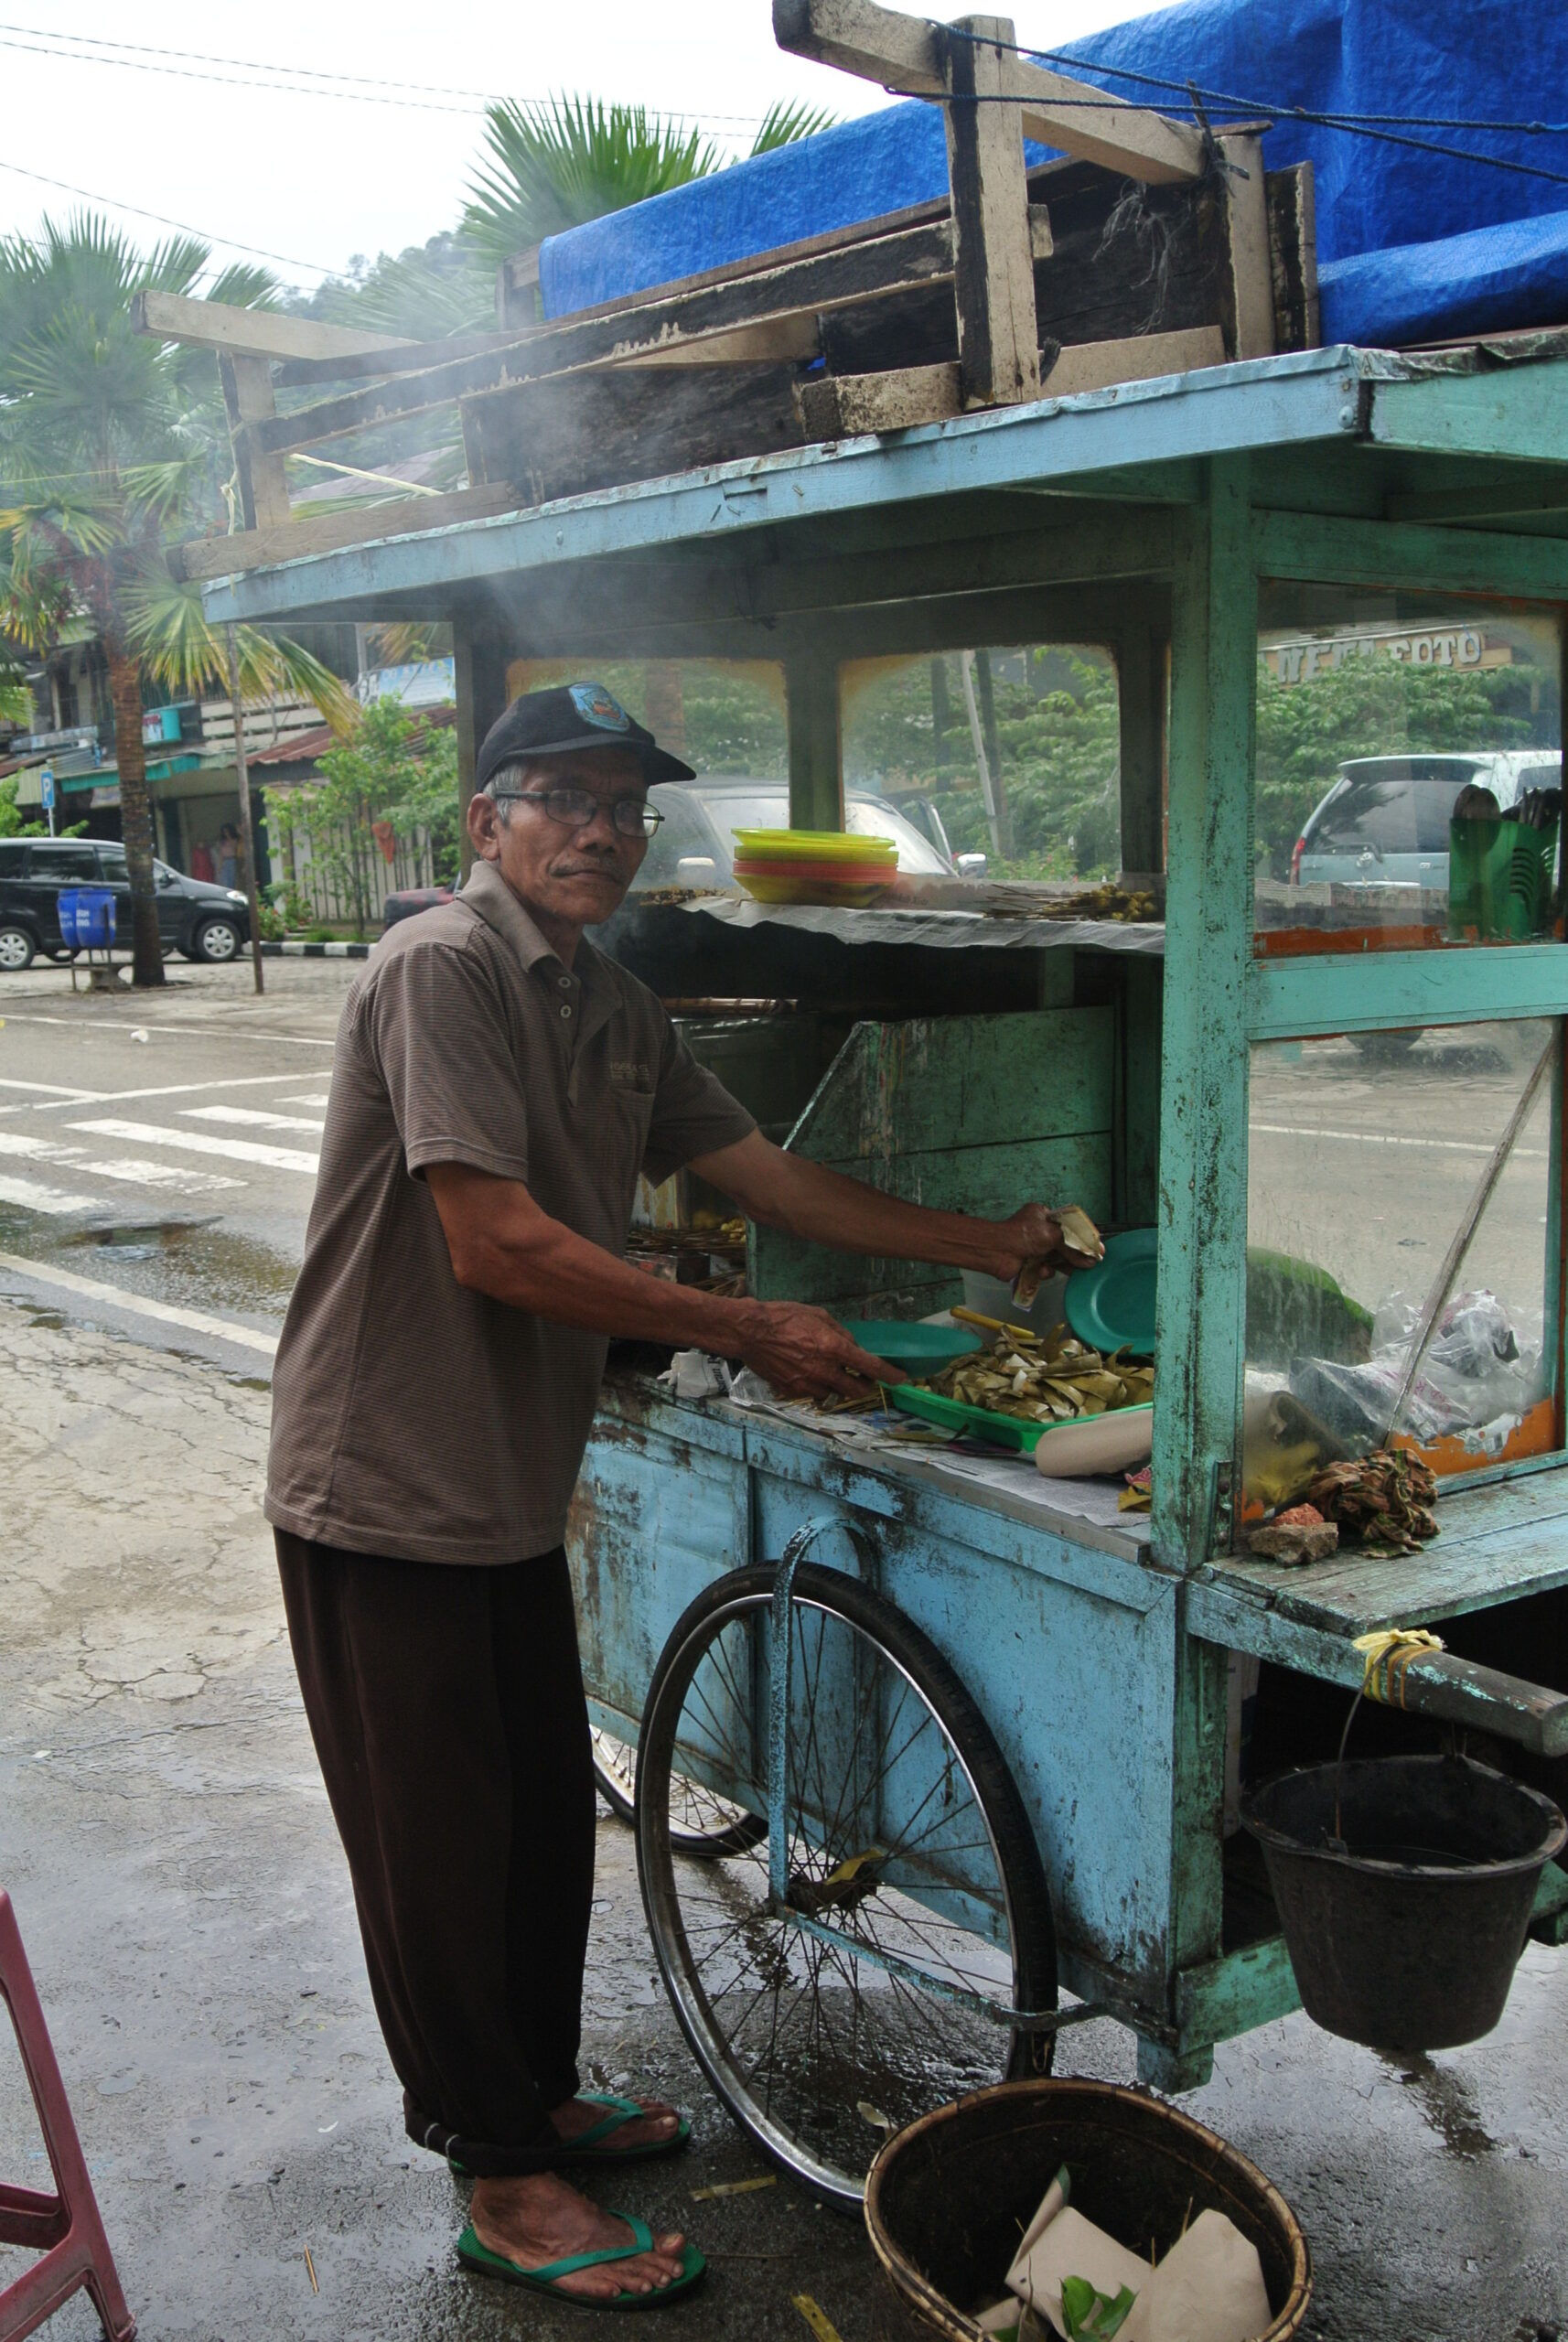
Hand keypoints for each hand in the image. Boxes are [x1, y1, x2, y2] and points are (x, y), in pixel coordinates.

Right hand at [736, 1302, 900, 1401]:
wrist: (749, 1332)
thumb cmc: (783, 1317)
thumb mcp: (818, 1315)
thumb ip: (840, 1332)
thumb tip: (853, 1346)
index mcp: (833, 1348)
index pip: (870, 1367)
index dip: (890, 1375)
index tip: (901, 1379)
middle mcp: (824, 1370)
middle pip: (856, 1390)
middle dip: (865, 1386)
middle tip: (863, 1378)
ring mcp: (807, 1384)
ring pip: (833, 1394)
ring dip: (837, 1385)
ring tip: (828, 1371)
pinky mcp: (792, 1391)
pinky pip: (813, 1394)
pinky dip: (816, 1387)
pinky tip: (808, 1373)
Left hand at [990, 1203, 1103, 1287]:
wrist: (997, 1251)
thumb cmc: (1022, 1235)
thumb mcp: (1052, 1234)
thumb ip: (1072, 1245)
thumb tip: (1091, 1258)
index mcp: (1043, 1215)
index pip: (1069, 1224)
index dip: (1083, 1236)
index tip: (1096, 1246)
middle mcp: (1039, 1230)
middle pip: (1065, 1243)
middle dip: (1075, 1254)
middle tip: (1090, 1263)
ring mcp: (1034, 1247)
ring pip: (1057, 1258)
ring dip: (1062, 1264)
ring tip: (1075, 1270)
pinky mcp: (1030, 1263)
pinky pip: (1046, 1269)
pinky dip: (1046, 1271)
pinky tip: (1042, 1270)